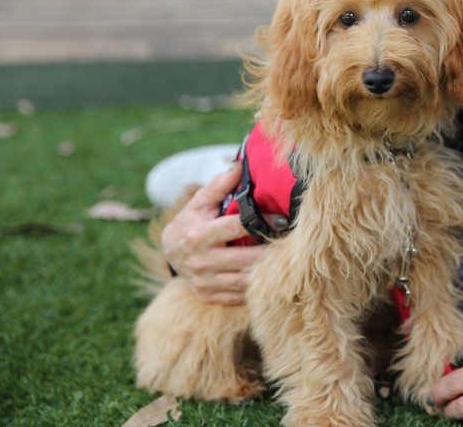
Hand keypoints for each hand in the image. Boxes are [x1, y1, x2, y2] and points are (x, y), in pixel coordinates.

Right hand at [161, 164, 280, 304]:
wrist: (170, 252)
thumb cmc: (190, 222)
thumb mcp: (199, 203)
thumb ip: (219, 186)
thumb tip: (239, 166)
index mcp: (198, 235)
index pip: (236, 228)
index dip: (261, 221)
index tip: (281, 218)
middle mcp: (200, 261)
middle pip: (246, 258)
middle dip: (270, 250)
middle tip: (293, 243)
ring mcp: (204, 282)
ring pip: (245, 281)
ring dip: (267, 271)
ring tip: (286, 260)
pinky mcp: (207, 296)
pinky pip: (238, 296)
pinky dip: (255, 288)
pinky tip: (270, 277)